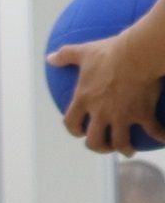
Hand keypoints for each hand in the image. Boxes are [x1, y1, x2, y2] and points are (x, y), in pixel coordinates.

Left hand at [52, 30, 160, 156]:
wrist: (137, 54)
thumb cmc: (110, 52)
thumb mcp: (84, 52)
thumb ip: (65, 55)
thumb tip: (50, 58)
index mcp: (84, 100)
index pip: (71, 123)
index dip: (75, 131)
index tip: (80, 133)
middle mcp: (100, 113)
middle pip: (94, 141)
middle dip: (99, 147)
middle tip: (106, 145)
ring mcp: (121, 116)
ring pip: (120, 142)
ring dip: (124, 149)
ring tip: (129, 150)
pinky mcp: (142, 114)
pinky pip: (152, 131)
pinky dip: (160, 137)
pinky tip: (163, 139)